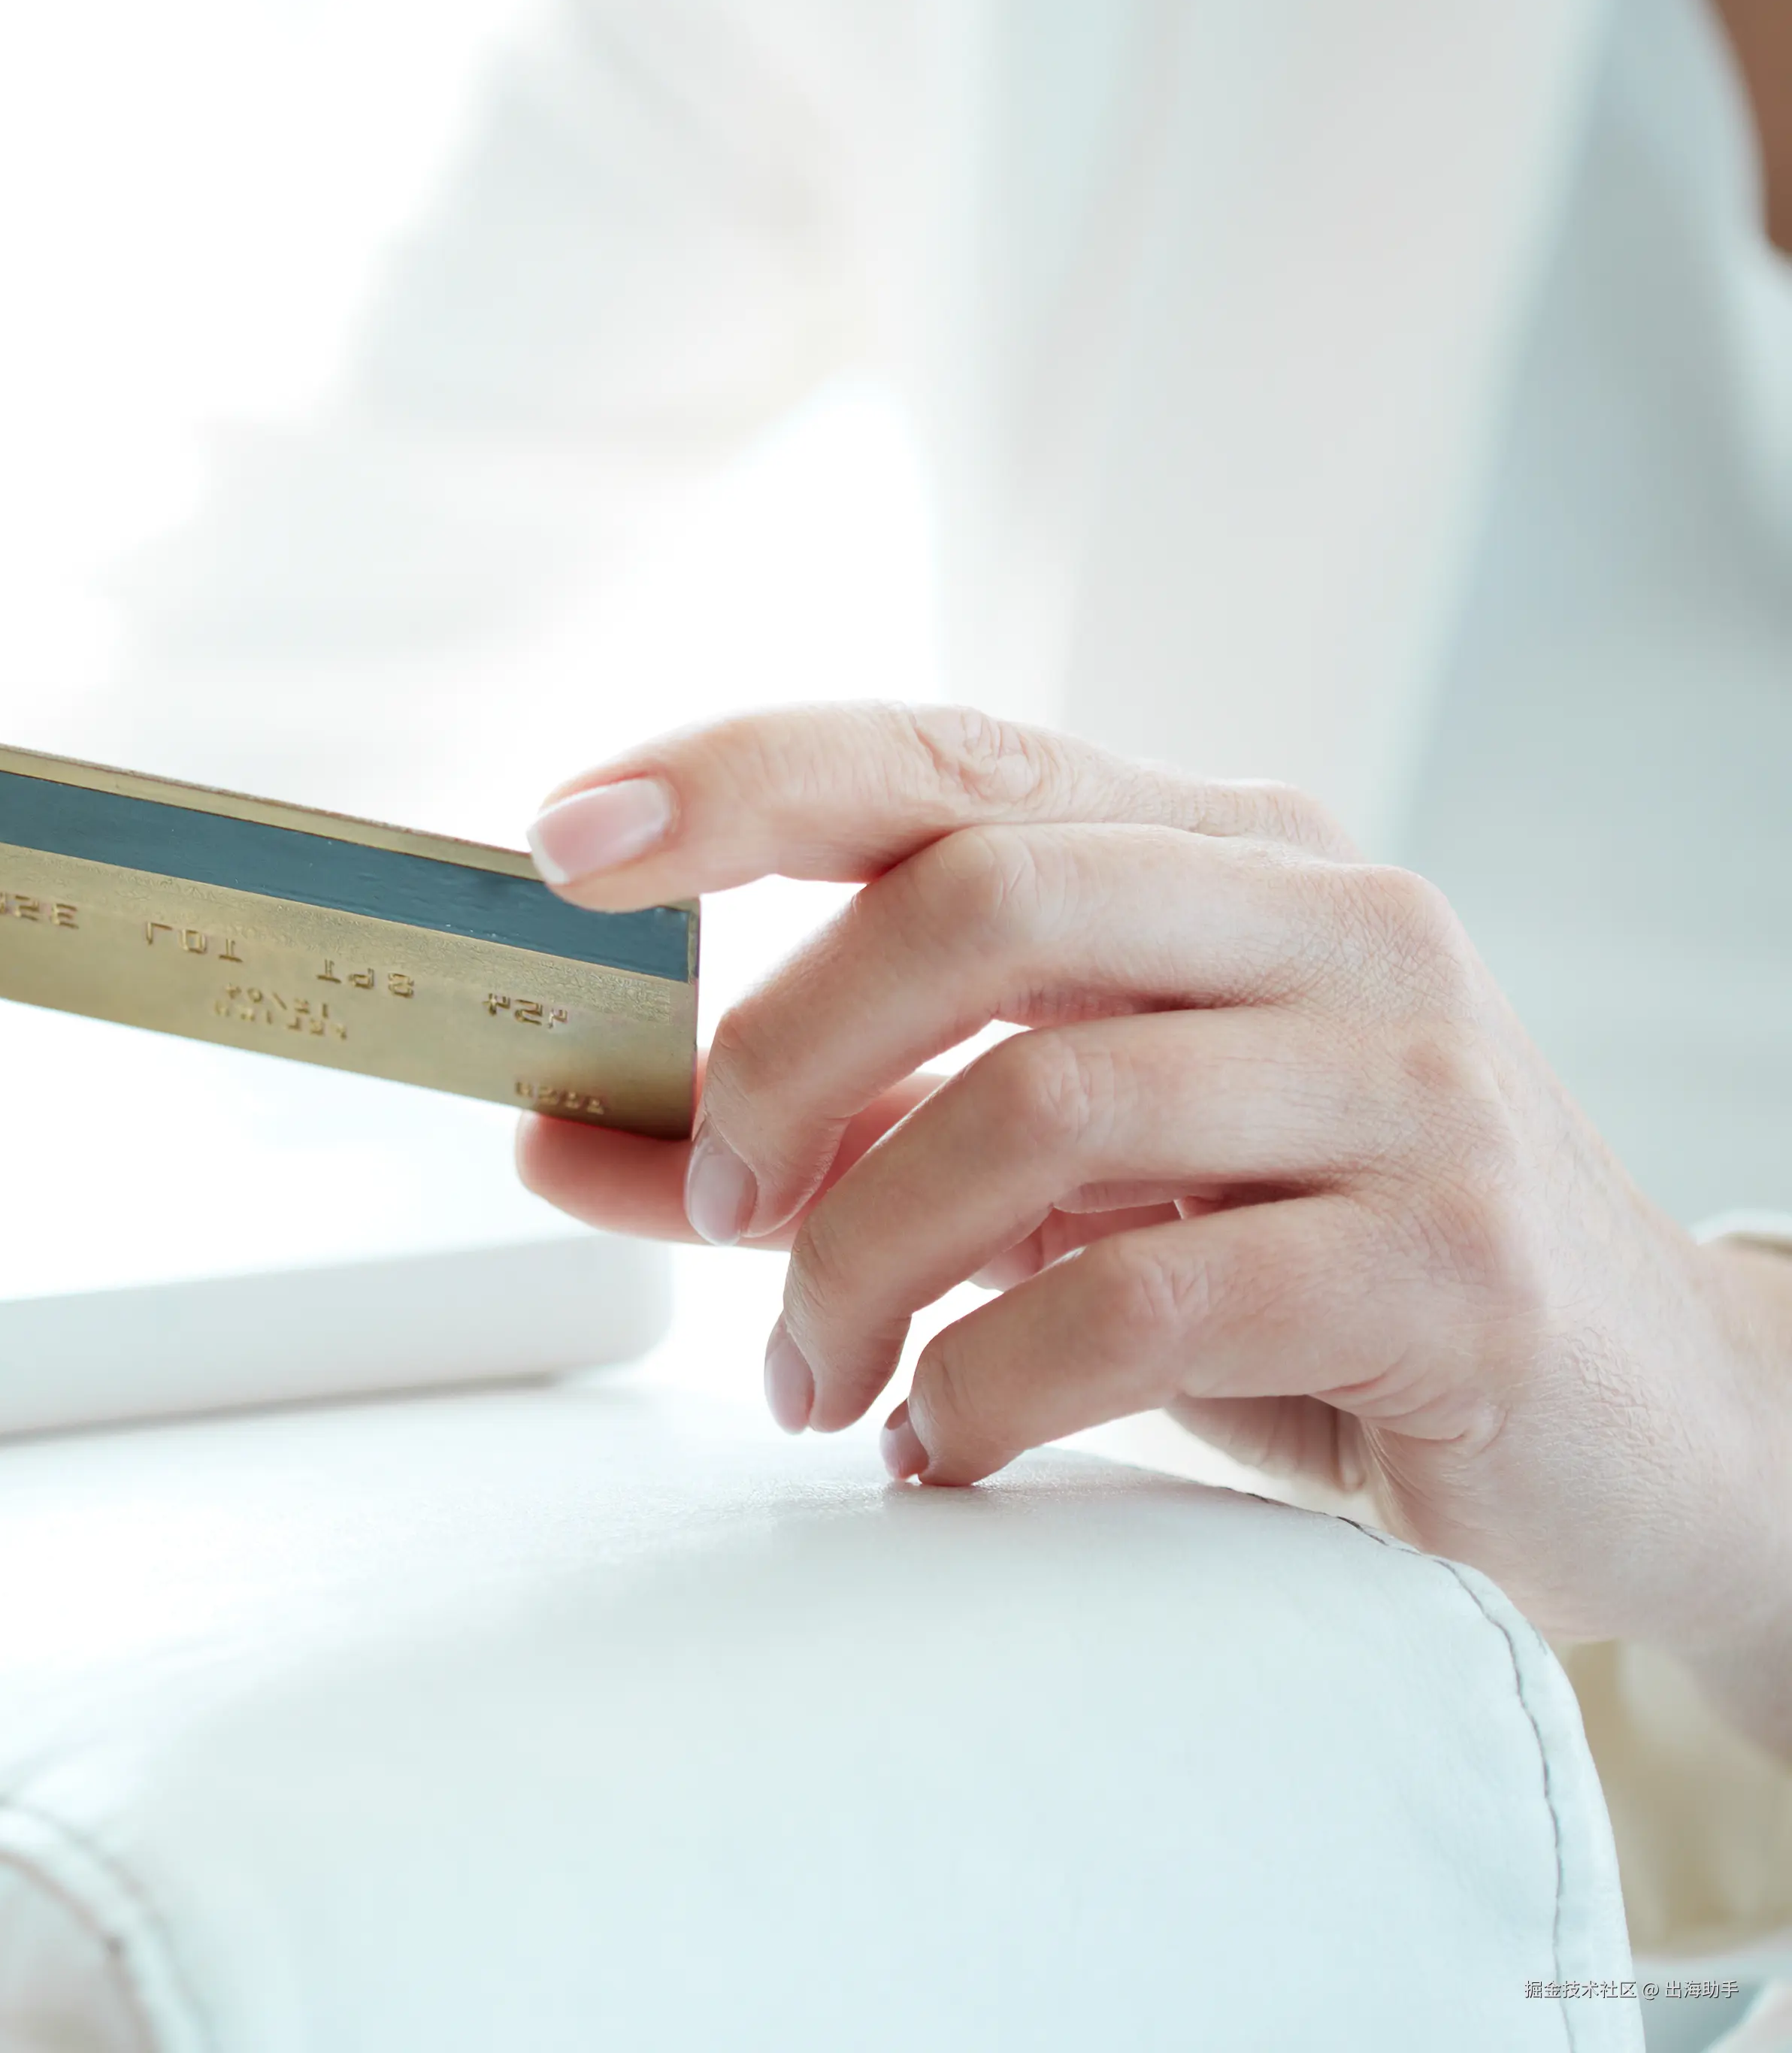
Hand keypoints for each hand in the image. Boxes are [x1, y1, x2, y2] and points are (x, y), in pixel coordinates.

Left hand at [513, 702, 1791, 1742]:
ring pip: (1039, 1108)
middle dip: (782, 1056)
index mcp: (1219, 850)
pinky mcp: (1456, 1267)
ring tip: (814, 1377)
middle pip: (976, 903)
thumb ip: (817, 1145)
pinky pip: (1139, 1305)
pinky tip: (946, 1443)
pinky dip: (985, 1388)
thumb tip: (560, 1133)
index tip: (560, 838)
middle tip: (716, 1203)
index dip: (735, 781)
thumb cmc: (1301, 1272)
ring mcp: (1411, 1083)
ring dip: (860, 1262)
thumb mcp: (1053, 1182)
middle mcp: (1331, 919)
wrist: (1644, 1430)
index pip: (941, 762)